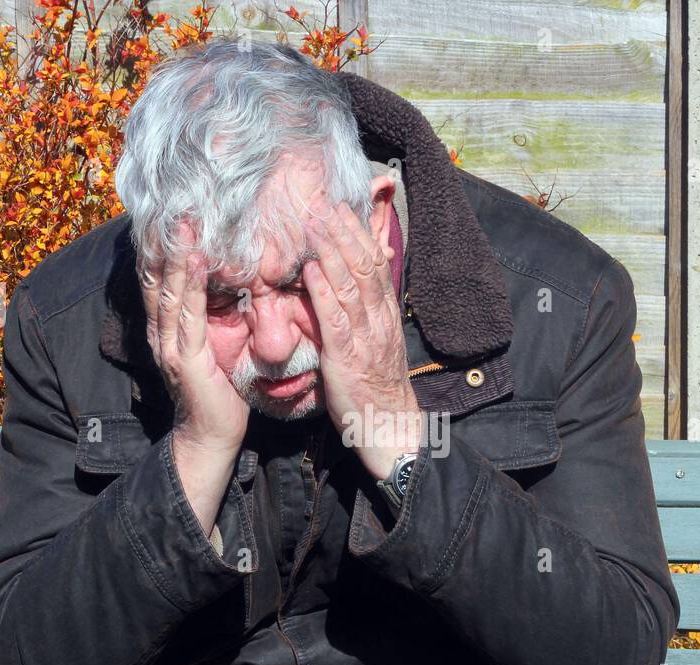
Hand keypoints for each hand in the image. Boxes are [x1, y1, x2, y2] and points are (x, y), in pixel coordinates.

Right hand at [139, 219, 248, 454]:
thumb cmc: (220, 392)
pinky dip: (189, 284)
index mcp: (166, 327)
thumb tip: (229, 283)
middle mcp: (160, 332)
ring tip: (184, 216)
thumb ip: (213, 317)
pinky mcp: (184, 359)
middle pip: (157, 274)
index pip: (159, 276)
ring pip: (168, 288)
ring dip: (175, 250)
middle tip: (175, 197)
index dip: (161, 242)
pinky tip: (194, 259)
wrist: (211, 437)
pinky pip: (186, 315)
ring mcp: (168, 345)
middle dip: (164, 236)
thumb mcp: (216, 346)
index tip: (171, 208)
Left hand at [301, 199, 422, 480]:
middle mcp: (379, 319)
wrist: (388, 425)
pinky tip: (311, 271)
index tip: (343, 208)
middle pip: (364, 265)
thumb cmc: (377, 386)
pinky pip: (335, 319)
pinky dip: (324, 292)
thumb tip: (355, 286)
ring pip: (351, 284)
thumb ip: (367, 313)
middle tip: (323, 203)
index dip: (360, 233)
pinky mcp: (347, 357)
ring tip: (314, 224)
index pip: (376, 264)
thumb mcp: (377, 342)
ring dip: (331, 251)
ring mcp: (365, 336)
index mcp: (385, 314)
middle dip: (343, 232)